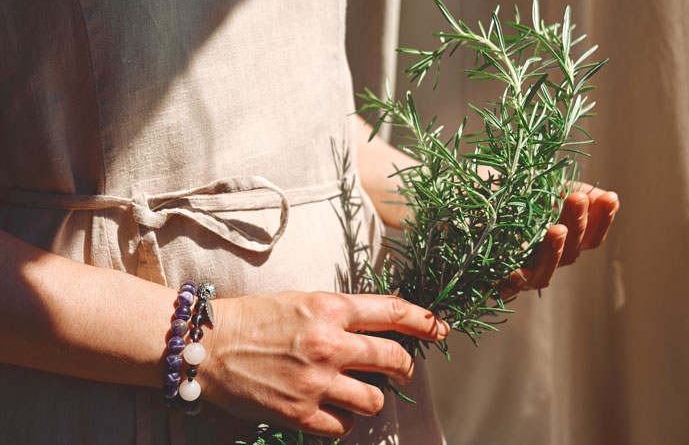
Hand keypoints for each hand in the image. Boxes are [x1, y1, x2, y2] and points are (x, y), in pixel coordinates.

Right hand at [199, 291, 448, 436]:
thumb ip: (340, 313)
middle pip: (393, 359)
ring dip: (374, 399)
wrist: (210, 345)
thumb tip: (377, 326)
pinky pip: (345, 426)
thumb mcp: (301, 301)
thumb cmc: (255, 318)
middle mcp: (328, 344)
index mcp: (329, 309)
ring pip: (375, 400)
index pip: (392, 312)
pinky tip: (332, 411)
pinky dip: (345, 420)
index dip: (423, 321)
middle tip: (402, 371)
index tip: (439, 329)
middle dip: (405, 367)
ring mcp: (315, 381)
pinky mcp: (300, 413)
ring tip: (360, 394)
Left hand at [499, 183, 619, 297]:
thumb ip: (573, 189)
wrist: (474, 209)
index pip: (591, 236)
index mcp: (564, 242)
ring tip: (556, 230)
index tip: (609, 197)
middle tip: (577, 198)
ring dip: (552, 252)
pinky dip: (511, 284)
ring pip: (543, 273)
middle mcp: (547, 261)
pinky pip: (505, 289)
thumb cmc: (515, 199)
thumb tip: (603, 196)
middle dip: (576, 223)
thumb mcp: (546, 187)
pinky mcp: (494, 280)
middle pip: (570, 251)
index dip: (603, 219)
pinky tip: (515, 274)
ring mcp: (524, 273)